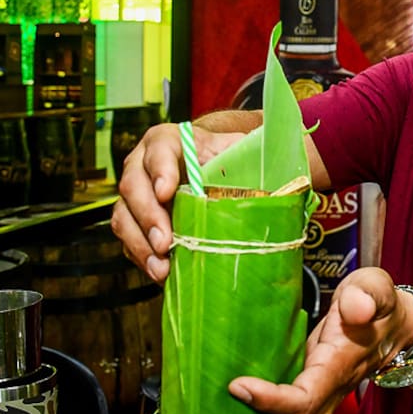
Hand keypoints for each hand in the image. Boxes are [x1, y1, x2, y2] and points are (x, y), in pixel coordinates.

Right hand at [110, 123, 242, 282]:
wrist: (204, 165)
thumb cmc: (221, 156)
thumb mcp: (236, 147)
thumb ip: (251, 151)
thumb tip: (288, 166)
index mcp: (168, 141)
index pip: (159, 150)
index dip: (160, 170)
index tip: (166, 192)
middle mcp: (142, 164)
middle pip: (134, 187)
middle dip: (149, 216)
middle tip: (165, 242)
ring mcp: (134, 194)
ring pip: (125, 217)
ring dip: (141, 244)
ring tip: (161, 266)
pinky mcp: (132, 219)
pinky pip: (129, 239)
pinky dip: (142, 257)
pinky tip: (160, 272)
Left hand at [227, 268, 412, 413]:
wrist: (396, 326)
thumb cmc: (378, 305)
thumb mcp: (375, 288)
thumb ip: (366, 294)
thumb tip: (356, 308)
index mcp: (337, 369)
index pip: (303, 401)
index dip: (270, 400)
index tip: (238, 385)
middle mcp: (328, 392)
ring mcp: (320, 396)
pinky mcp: (310, 391)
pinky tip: (236, 408)